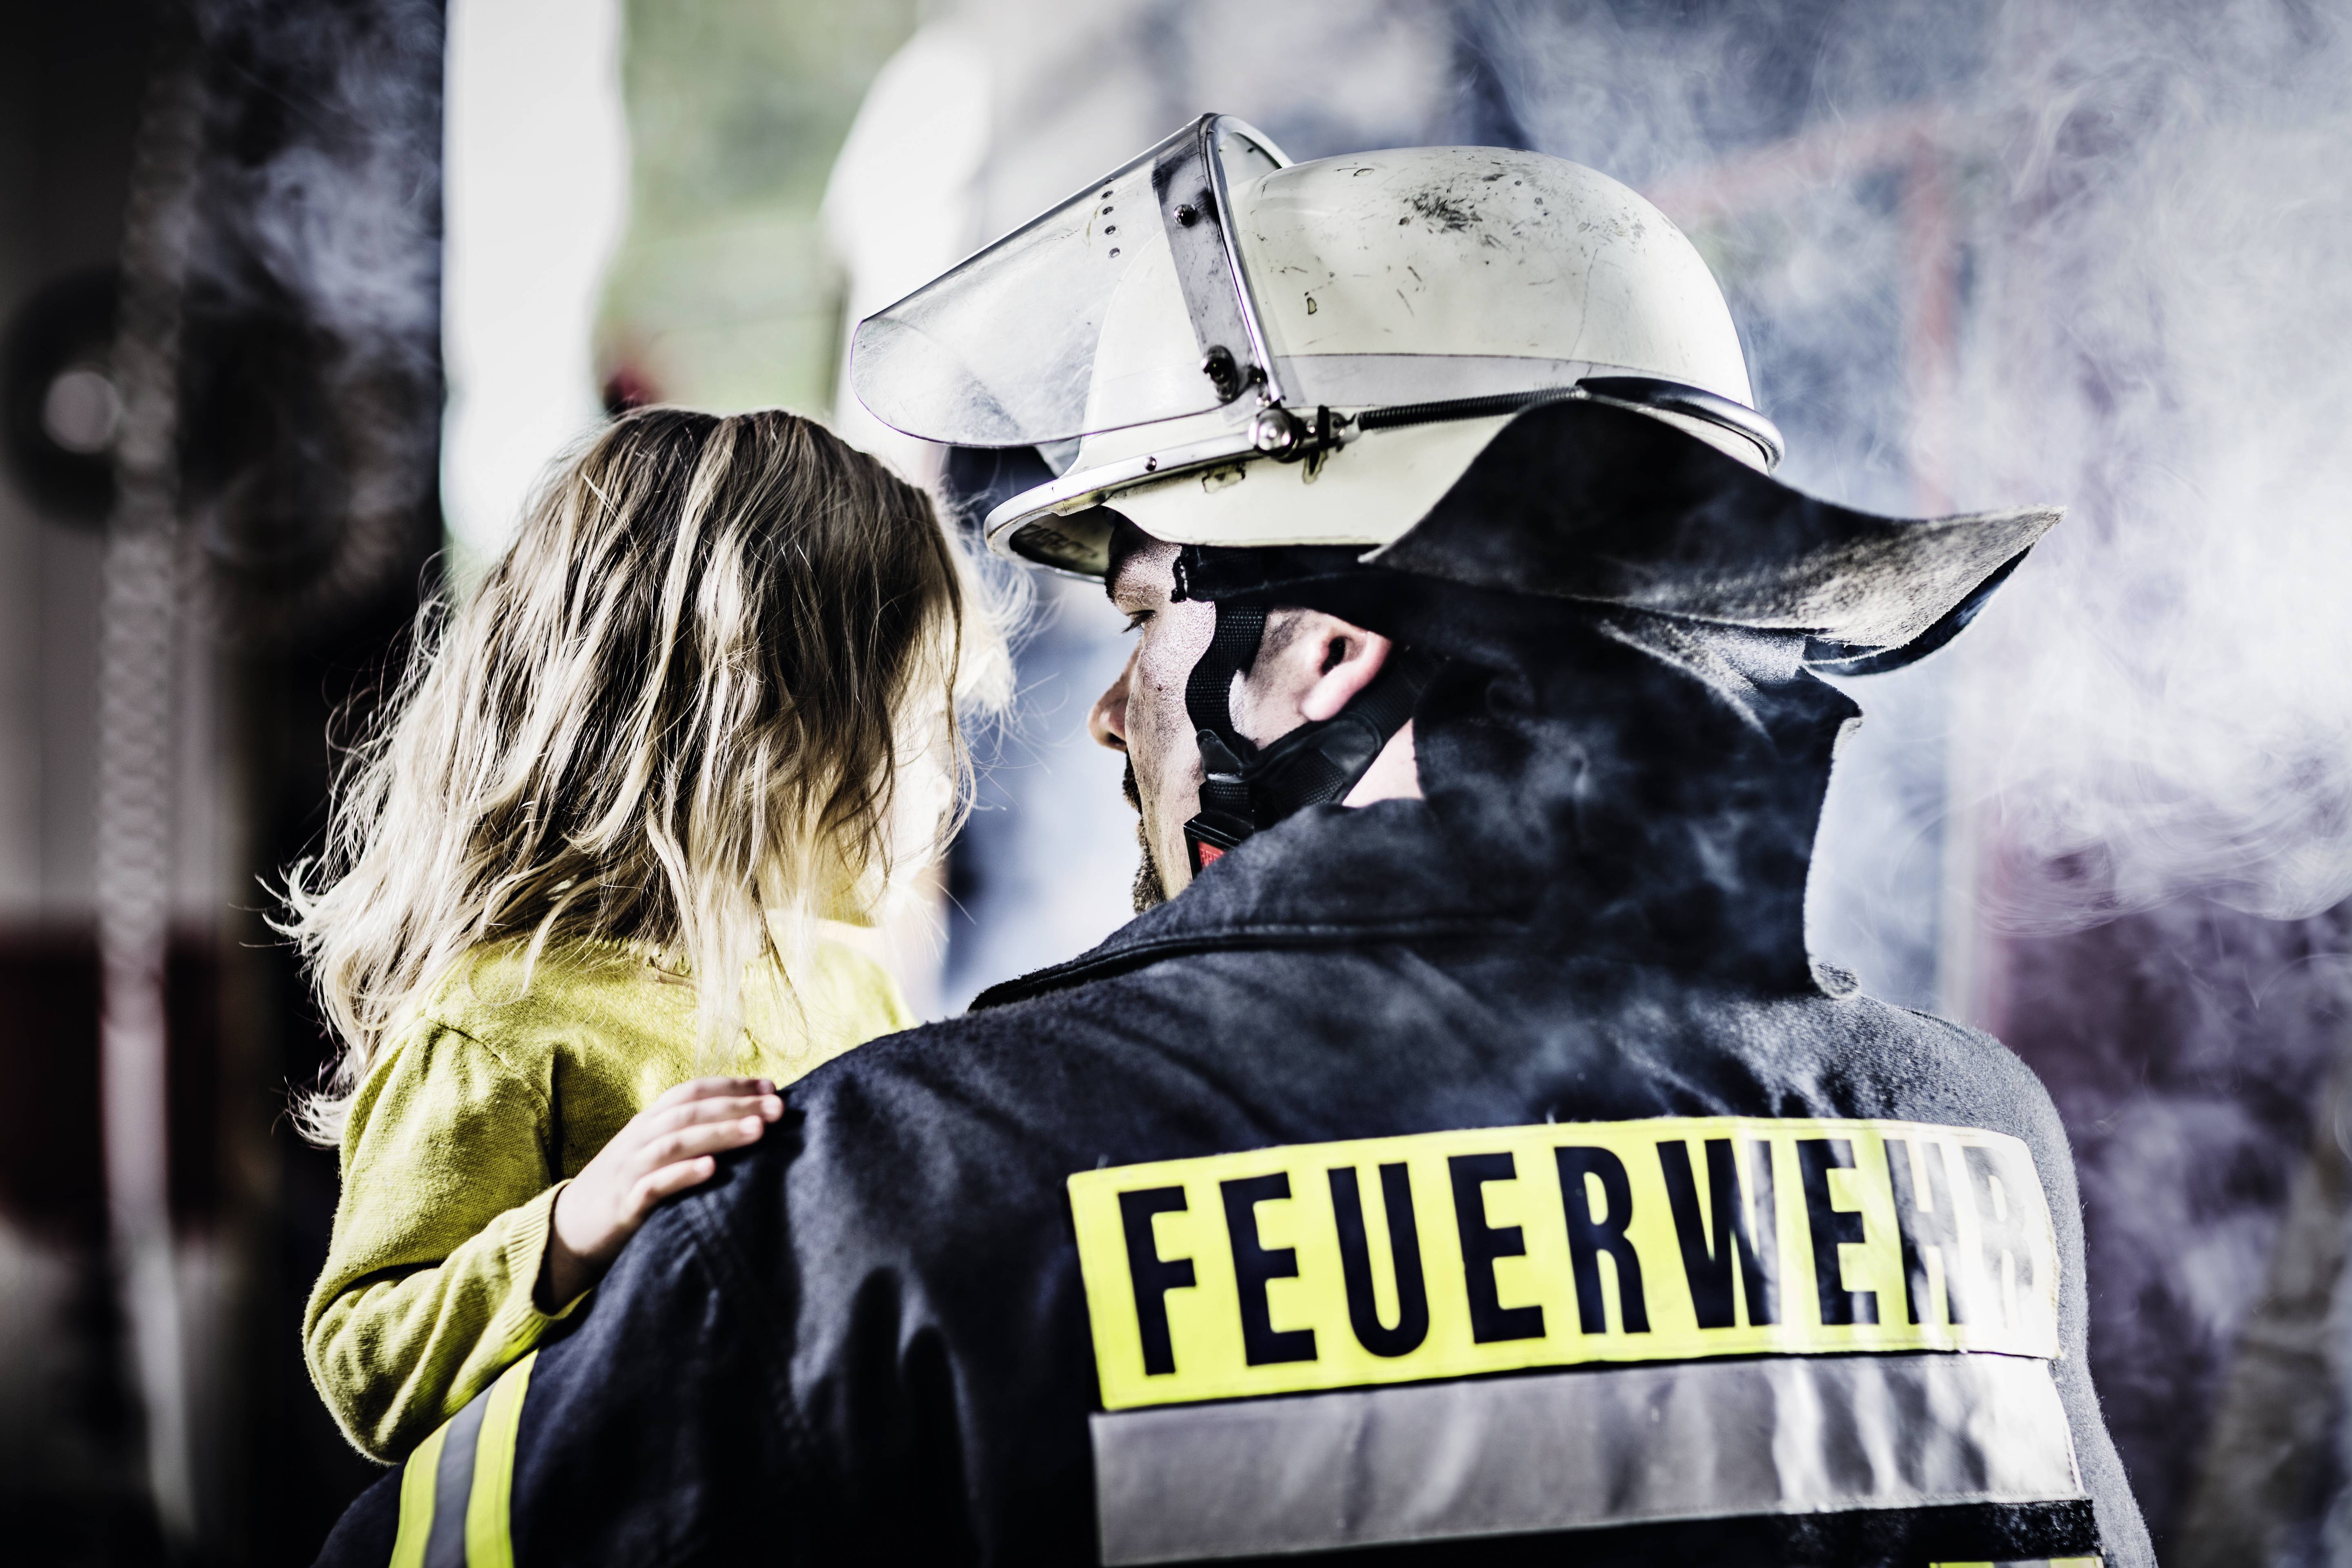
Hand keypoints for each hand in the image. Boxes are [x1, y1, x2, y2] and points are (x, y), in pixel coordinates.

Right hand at [536, 1076, 781, 1309]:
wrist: (567, 1230)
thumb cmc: (624, 1188)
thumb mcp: (651, 1153)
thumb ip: (687, 1135)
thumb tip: (744, 1120)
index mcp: (648, 1122)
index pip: (692, 1092)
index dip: (731, 1086)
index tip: (772, 1088)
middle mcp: (639, 1139)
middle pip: (690, 1112)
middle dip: (736, 1106)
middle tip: (778, 1108)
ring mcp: (629, 1170)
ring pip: (675, 1142)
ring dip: (718, 1134)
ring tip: (757, 1131)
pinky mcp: (623, 1205)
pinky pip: (653, 1185)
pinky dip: (681, 1175)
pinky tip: (711, 1170)